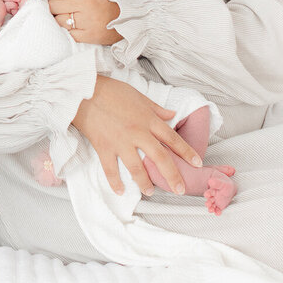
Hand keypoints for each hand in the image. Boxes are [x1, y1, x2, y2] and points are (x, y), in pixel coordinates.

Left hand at [38, 0, 122, 44]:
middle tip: (53, 6)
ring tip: (65, 16)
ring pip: (58, 20)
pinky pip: (68, 34)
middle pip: (53, 5)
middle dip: (49, 6)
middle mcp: (85, 2)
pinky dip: (66, 31)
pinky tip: (70, 26)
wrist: (130, 15)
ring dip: (57, 19)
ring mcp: (87, 20)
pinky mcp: (90, 35)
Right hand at [72, 75, 202, 196]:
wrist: (84, 91)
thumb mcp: (138, 96)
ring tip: (150, 192)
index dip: (186, 152)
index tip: (198, 163)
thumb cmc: (111, 91)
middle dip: (173, 176)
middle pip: (160, 157)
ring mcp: (120, 142)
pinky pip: (111, 169)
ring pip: (137, 168)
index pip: (172, 138)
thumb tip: (172, 115)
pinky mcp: (104, 147)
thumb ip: (156, 108)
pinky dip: (115, 182)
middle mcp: (138, 133)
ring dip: (145, 182)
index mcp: (148, 119)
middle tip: (180, 189)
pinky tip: (120, 191)